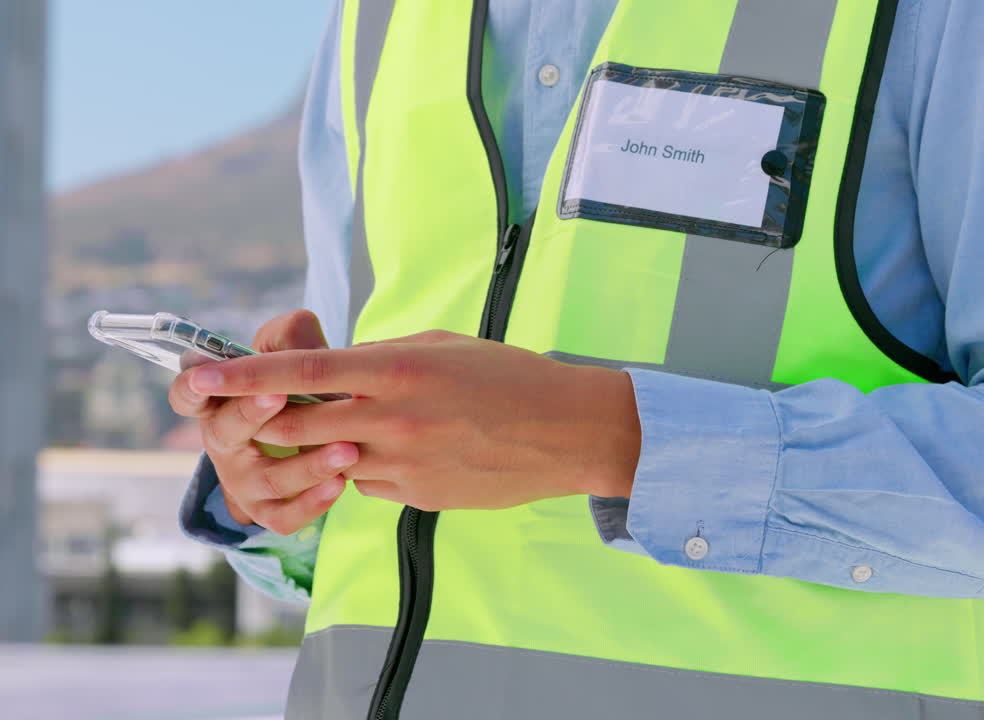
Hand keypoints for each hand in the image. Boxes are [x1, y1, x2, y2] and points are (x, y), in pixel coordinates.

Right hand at [169, 310, 357, 533]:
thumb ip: (291, 337)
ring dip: (307, 464)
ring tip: (347, 449)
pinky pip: (285, 516)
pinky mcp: (269, 510)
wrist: (318, 434)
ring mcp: (244, 480)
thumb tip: (299, 335)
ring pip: (268, 478)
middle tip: (279, 394)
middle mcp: (224, 443)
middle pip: (227, 432)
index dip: (190, 387)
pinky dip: (312, 504)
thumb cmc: (297, 385)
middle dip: (251, 413)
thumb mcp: (291, 353)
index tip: (202, 377)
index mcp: (219, 402)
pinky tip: (341, 483)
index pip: (187, 395)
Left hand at [181, 330, 641, 510]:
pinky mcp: (415, 497)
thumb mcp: (440, 347)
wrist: (565, 431)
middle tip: (253, 413)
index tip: (196, 378)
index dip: (242, 376)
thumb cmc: (508, 377)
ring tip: (383, 423)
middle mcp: (391, 419)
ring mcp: (402, 464)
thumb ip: (380, 358)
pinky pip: (367, 483)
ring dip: (332, 444)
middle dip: (266, 420)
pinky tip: (416, 450)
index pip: (302, 374)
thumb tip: (336, 369)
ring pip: (330, 460)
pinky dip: (370, 466)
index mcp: (397, 370)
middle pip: (297, 427)